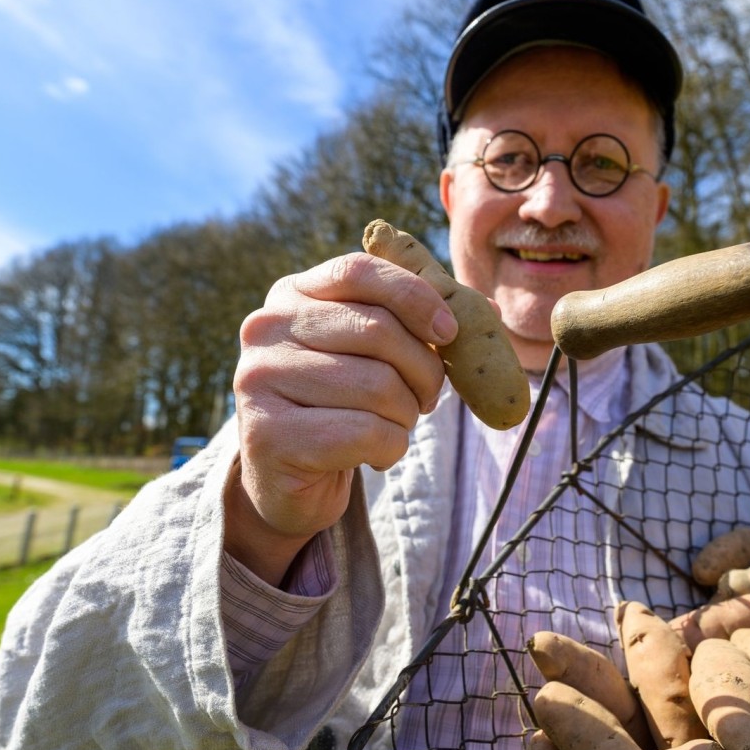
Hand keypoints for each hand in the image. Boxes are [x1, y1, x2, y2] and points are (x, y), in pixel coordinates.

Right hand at [225, 253, 456, 582]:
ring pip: (377, 386)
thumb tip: (490, 311)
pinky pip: (364, 432)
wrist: (288, 479)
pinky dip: (390, 447)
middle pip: (377, 330)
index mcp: (292, 294)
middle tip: (427, 398)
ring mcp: (258, 380)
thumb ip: (421, 325)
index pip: (359, 271)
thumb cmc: (342, 405)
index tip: (448, 331)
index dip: (415, 296)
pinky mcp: (267, 434)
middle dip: (424, 370)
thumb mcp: (374, 354)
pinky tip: (373, 454)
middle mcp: (265, 328)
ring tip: (393, 427)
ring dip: (406, 415)